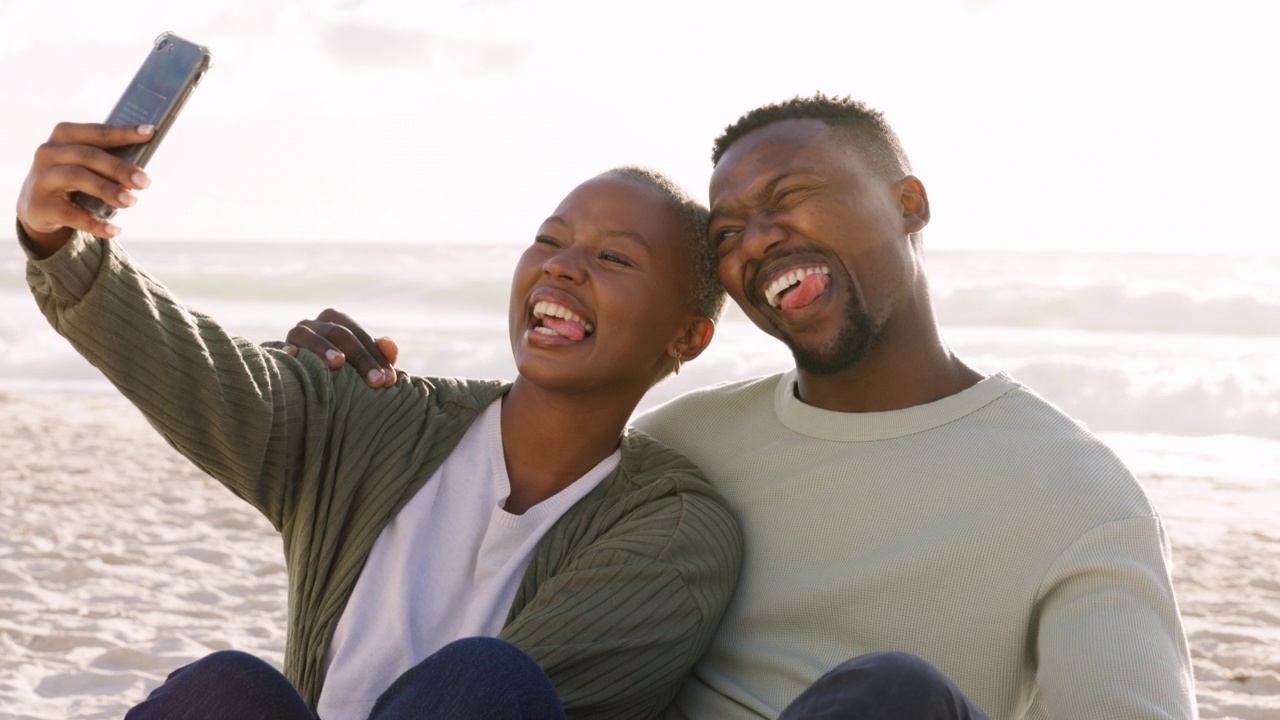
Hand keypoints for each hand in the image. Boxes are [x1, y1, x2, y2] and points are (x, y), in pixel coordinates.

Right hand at [16, 123, 153, 257]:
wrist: (38, 205)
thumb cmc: (74, 178)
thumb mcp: (86, 165)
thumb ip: (108, 162)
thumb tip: (141, 172)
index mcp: (64, 136)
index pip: (97, 131)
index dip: (123, 132)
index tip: (150, 132)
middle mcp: (48, 152)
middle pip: (88, 155)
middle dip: (119, 168)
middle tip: (145, 181)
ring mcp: (41, 178)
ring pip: (77, 178)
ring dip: (108, 190)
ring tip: (131, 202)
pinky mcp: (40, 205)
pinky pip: (71, 215)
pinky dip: (95, 224)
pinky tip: (115, 230)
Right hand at [262, 309, 399, 387]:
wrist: (302, 386)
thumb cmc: (341, 374)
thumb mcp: (362, 365)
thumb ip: (379, 355)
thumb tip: (391, 346)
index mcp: (335, 323)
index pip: (358, 333)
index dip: (376, 355)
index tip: (389, 380)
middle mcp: (312, 325)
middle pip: (338, 332)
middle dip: (360, 357)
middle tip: (376, 382)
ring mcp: (291, 336)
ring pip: (305, 333)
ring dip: (322, 346)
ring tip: (338, 363)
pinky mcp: (271, 351)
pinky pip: (273, 346)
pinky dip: (282, 348)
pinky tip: (293, 355)